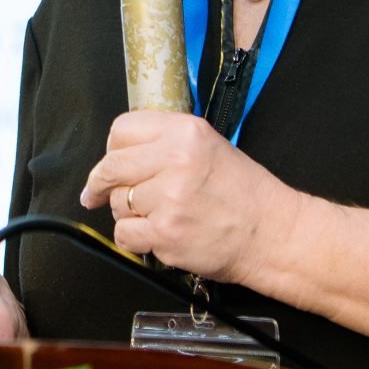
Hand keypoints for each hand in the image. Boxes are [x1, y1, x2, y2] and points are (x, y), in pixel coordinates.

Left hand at [78, 111, 299, 287]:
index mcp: (185, 132)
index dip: (113, 149)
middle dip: (100, 184)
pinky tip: (155, 235)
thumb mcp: (210, 146)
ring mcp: (168, 198)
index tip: (111, 162)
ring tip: (158, 215)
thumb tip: (120, 153)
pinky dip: (134, 238)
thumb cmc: (244, 194)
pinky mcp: (165, 233)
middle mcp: (174, 160)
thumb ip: (166, 143)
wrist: (272, 234)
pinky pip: (124, 234)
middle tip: (95, 194)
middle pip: (110, 166)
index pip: (122, 130)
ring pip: (116, 203)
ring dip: (128, 213)